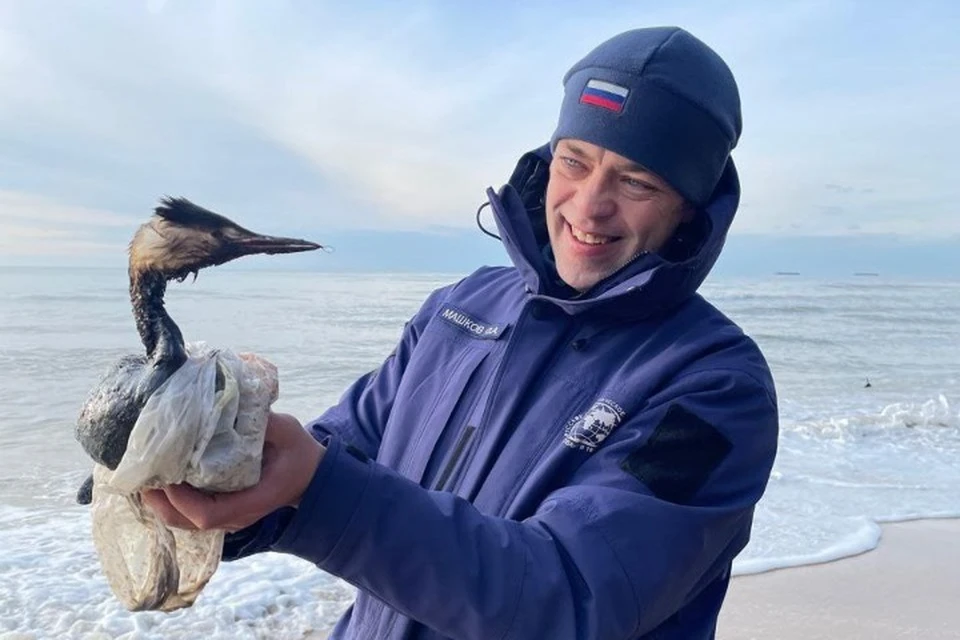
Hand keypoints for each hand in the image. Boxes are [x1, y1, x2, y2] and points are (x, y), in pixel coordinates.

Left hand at [142, 412, 323, 531]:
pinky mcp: (223, 510)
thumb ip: (264, 422)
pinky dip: (170, 498)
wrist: (310, 475)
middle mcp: (237, 516)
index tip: (167, 475)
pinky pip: (189, 512)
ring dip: (160, 501)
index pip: (208, 514)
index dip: (181, 499)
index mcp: (253, 501)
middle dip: (159, 501)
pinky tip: (160, 477)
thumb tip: (233, 402)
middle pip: (186, 522)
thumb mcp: (288, 432)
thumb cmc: (298, 454)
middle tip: (142, 474)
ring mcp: (229, 517)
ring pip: (183, 521)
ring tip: (144, 475)